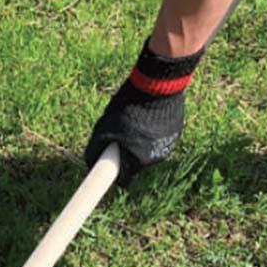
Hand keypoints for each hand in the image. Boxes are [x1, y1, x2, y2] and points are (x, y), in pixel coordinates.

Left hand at [84, 39, 202, 183]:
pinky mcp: (176, 132)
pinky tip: (149, 115)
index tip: (110, 169)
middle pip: (136, 165)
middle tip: (121, 135)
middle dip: (127, 154)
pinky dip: (153, 132)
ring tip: (136, 120)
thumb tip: (89, 163)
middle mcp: (155, 159)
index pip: (125, 181)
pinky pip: (161, 138)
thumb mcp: (104, 128)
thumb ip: (95, 149)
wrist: (159, 85)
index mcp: (137, 161)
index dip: (115, 176)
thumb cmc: (128, 107)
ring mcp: (168, 145)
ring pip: (149, 151)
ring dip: (141, 142)